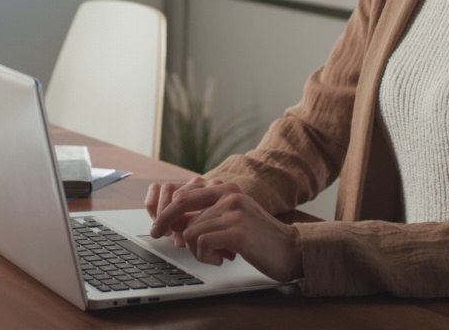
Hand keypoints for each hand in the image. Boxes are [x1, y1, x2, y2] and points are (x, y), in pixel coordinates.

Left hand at [145, 177, 303, 281]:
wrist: (291, 249)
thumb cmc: (258, 237)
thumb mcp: (232, 217)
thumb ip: (208, 214)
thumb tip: (173, 222)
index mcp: (226, 188)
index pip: (184, 193)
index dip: (166, 210)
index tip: (158, 225)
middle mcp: (229, 195)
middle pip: (180, 207)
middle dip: (166, 224)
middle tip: (157, 235)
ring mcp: (234, 212)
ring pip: (191, 230)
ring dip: (196, 249)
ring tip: (214, 256)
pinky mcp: (238, 232)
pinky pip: (203, 242)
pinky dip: (205, 256)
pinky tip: (220, 260)